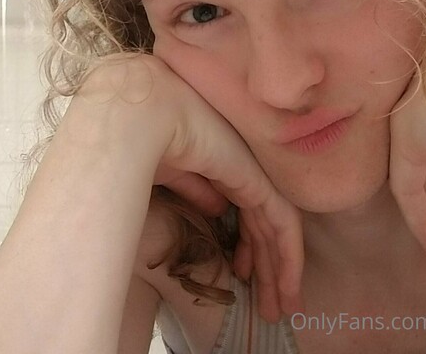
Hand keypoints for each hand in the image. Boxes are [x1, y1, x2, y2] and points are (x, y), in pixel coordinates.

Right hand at [86, 54, 304, 306]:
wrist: (138, 117)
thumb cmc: (137, 138)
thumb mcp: (169, 170)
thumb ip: (196, 187)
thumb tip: (216, 209)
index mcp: (218, 154)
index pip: (244, 203)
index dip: (246, 242)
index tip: (240, 272)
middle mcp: (241, 162)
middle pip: (261, 220)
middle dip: (266, 265)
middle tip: (269, 303)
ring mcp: (253, 171)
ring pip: (276, 229)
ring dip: (278, 271)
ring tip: (279, 308)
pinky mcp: (260, 182)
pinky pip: (284, 228)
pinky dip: (288, 260)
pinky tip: (287, 289)